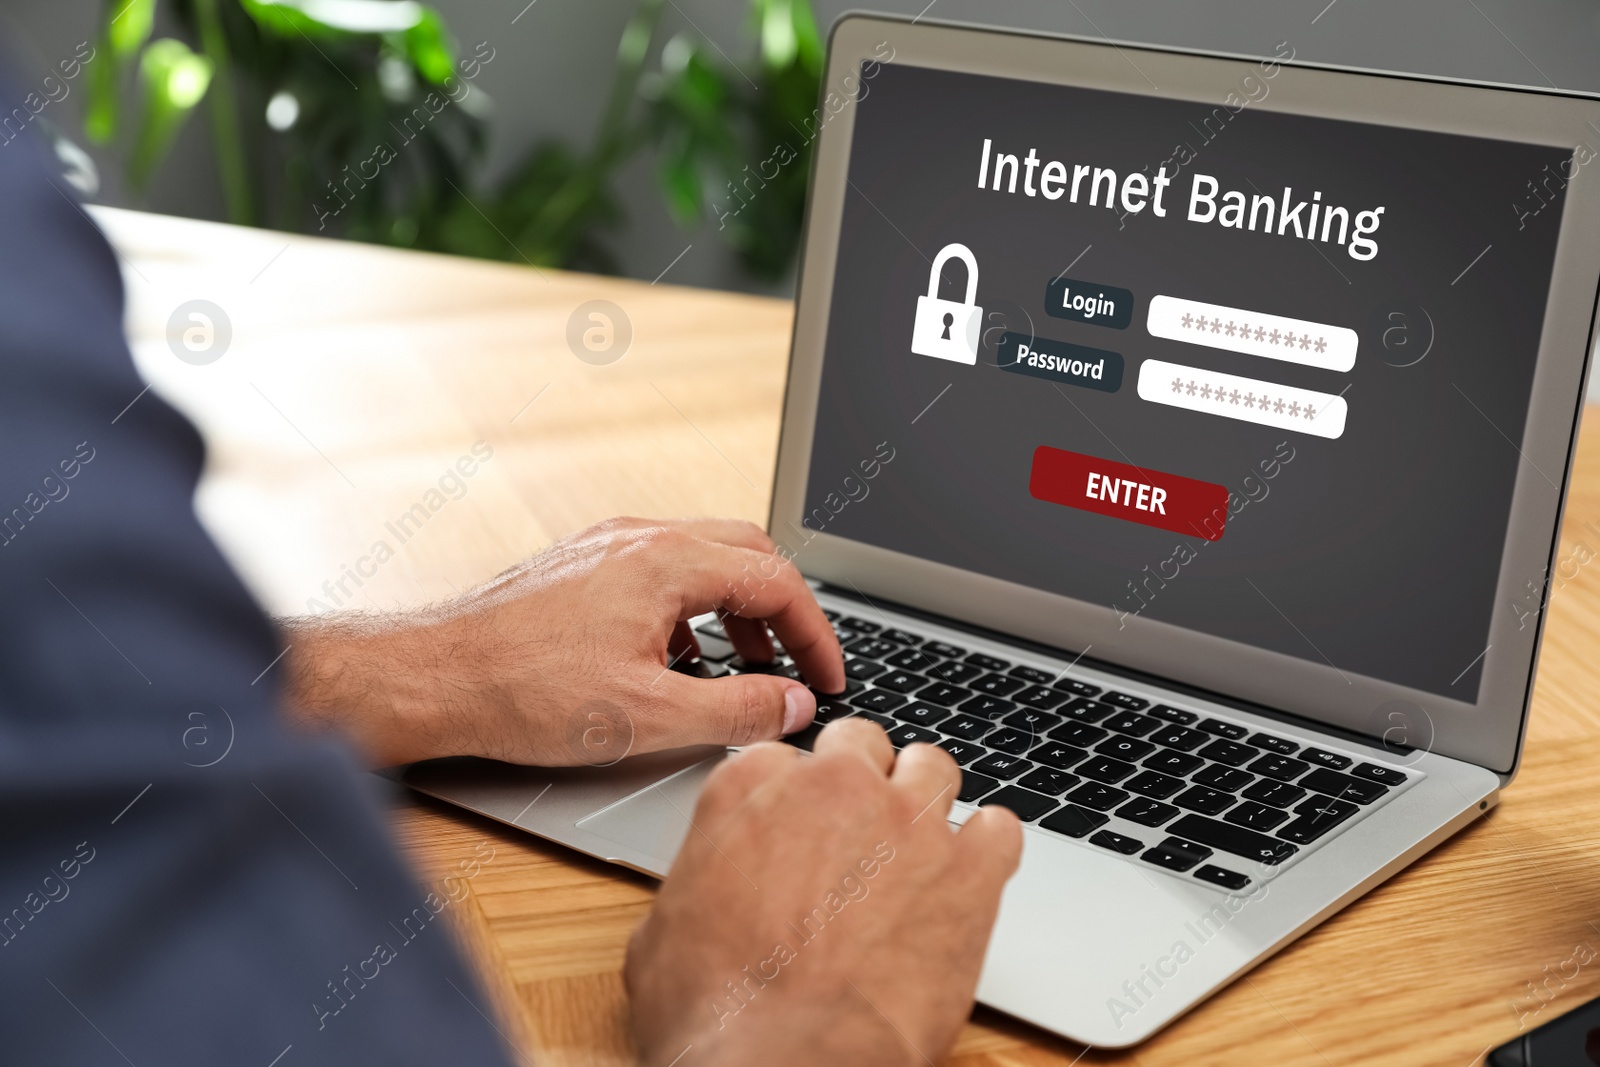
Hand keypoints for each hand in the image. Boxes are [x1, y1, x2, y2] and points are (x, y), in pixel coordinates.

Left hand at [280, 517, 844, 766]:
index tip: (828, 678)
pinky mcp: (582, 564)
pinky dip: (693, 609)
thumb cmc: (526, 693)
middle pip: (748, 552)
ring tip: (747, 667)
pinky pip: (661, 571)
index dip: (817, 633)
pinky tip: (678, 661)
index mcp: (666, 562)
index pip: (777, 579)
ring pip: (703, 558)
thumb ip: (736, 710)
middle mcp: (639, 537)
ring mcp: (607, 545)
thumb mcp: (648, 717)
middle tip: (800, 665)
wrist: (434, 677)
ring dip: (739, 609)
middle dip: (785, 610)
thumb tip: (794, 706)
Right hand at [625, 719, 1023, 1066]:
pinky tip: (970, 881)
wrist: (781, 1063)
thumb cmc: (713, 1014)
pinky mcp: (969, 871)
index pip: (784, 757)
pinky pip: (1000, 829)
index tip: (800, 828)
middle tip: (858, 835)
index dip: (795, 797)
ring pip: (933, 769)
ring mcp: (907, 821)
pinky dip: (989, 850)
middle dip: (861, 781)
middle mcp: (832, 787)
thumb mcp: (663, 933)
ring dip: (925, 803)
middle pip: (861, 744)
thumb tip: (708, 898)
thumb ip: (698, 882)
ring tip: (918, 852)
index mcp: (751, 789)